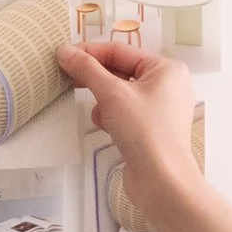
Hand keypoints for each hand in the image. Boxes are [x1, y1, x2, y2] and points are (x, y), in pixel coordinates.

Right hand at [58, 38, 201, 199]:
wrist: (161, 181)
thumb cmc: (143, 130)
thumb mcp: (111, 93)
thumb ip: (86, 69)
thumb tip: (64, 50)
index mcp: (166, 69)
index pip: (121, 51)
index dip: (90, 51)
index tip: (63, 54)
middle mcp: (168, 85)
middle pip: (122, 71)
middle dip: (96, 78)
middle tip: (67, 77)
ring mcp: (162, 109)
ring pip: (121, 93)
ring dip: (104, 101)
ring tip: (100, 114)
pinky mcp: (153, 129)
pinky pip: (126, 112)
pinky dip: (112, 117)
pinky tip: (106, 127)